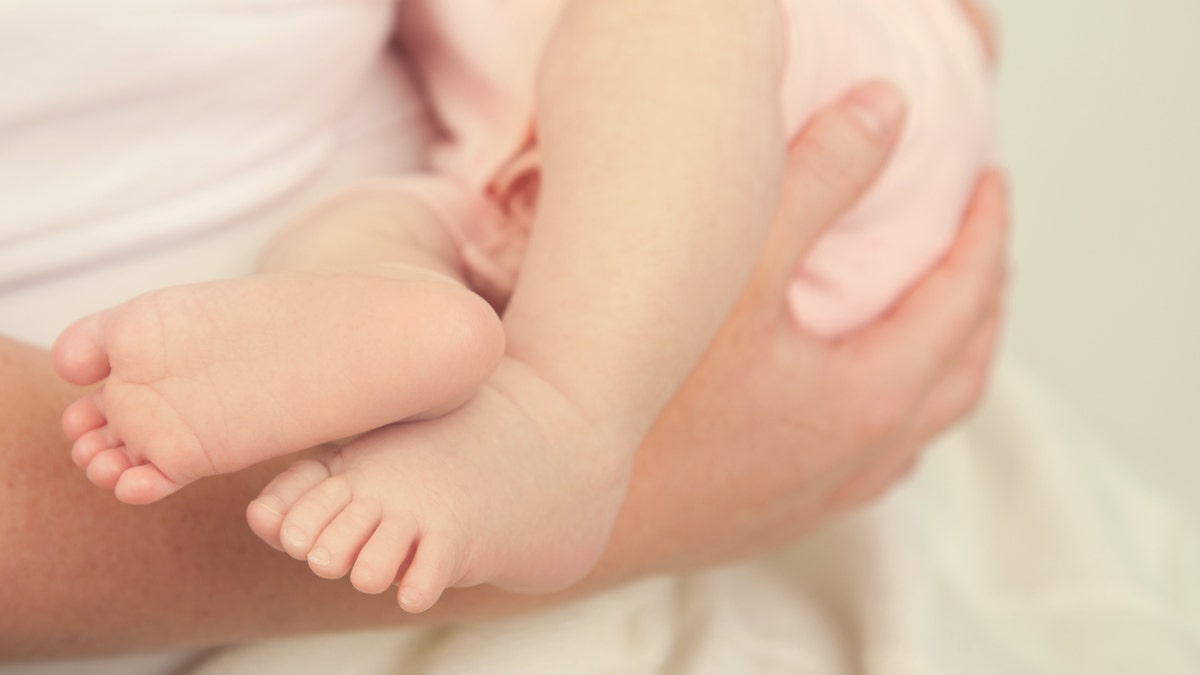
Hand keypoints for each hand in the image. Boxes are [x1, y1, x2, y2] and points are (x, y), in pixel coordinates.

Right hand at [590, 81, 1009, 580]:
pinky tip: (857, 402)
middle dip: (982, 301)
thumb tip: (885, 113)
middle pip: (961, 371)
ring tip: (935, 319)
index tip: (989, 188)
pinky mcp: (778, 518)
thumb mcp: (735, 267)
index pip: (962, 304)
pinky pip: (874, 464)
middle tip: (978, 245)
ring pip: (920, 427)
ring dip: (944, 364)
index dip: (985, 236)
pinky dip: (895, 416)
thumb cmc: (644, 401)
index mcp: (869, 398)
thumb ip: (818, 182)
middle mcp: (860, 460)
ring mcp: (821, 498)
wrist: (564, 503)